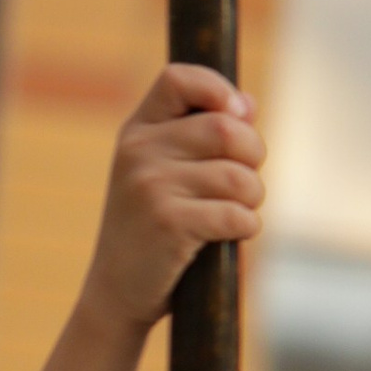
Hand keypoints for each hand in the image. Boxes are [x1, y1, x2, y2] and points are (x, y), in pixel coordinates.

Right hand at [81, 64, 263, 335]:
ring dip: (252, 199)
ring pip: (239, 176)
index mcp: (138, 130)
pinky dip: (247, 227)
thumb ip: (201, 135)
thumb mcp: (164, 173)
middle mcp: (139, 151)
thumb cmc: (152, 228)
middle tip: (245, 182)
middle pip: (227, 129)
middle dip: (254, 157)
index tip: (236, 115)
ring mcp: (150, 186)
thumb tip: (246, 103)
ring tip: (236, 213)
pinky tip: (231, 235)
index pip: (178, 78)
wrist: (116, 291)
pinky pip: (236, 214)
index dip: (218, 89)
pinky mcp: (168, 224)